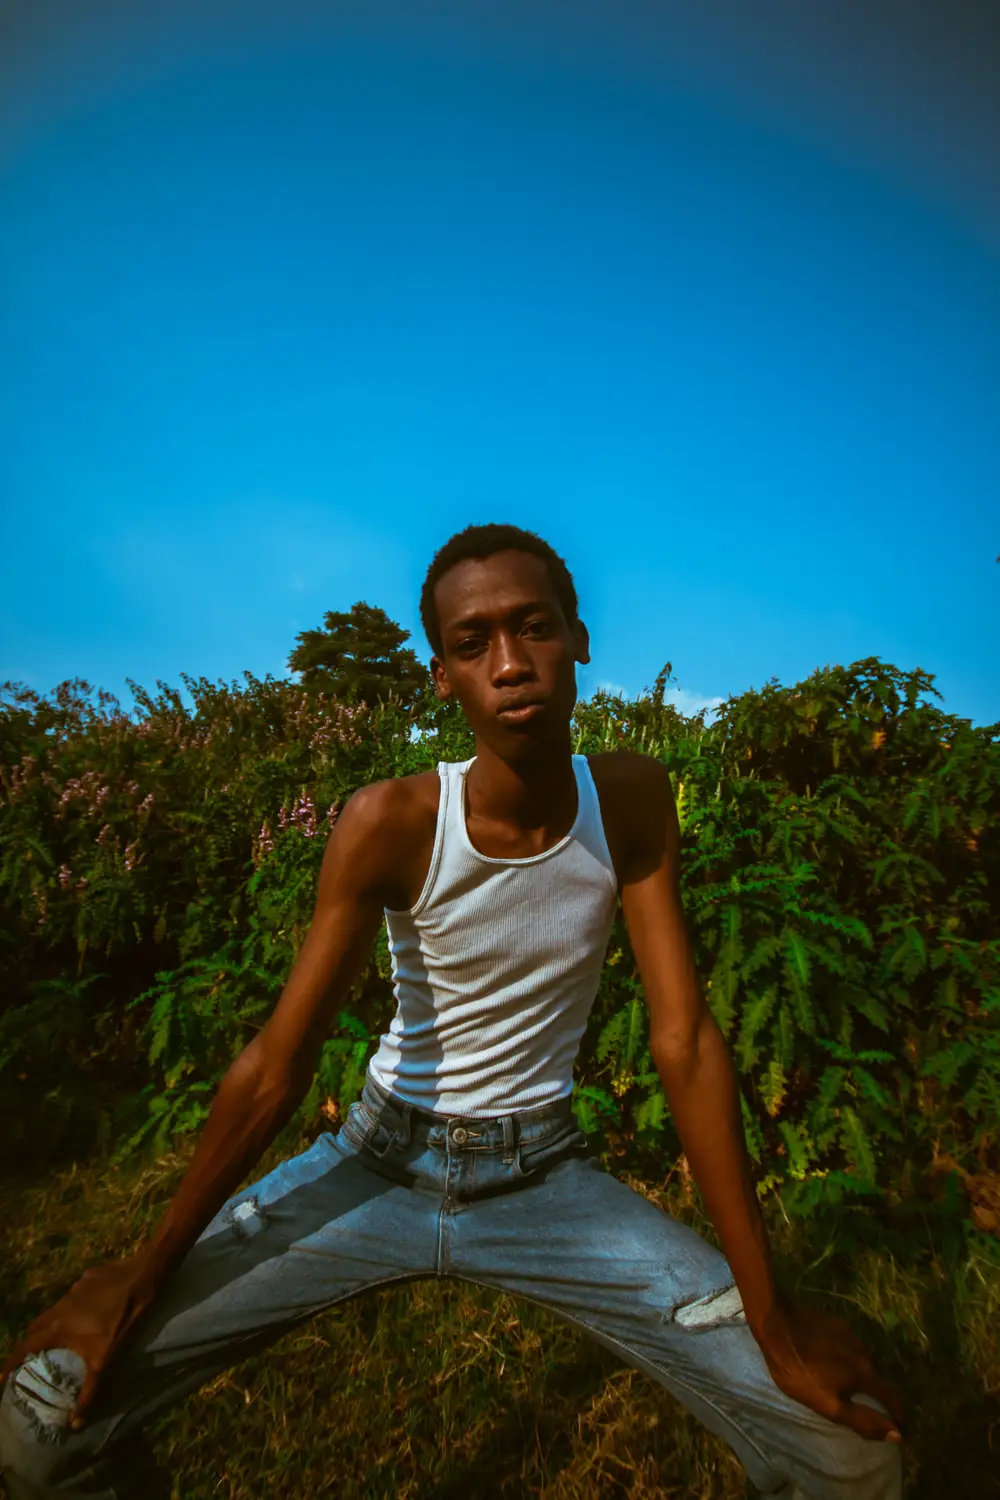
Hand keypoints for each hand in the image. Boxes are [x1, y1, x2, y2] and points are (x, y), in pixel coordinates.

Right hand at [0, 1254, 153, 1429]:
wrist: (138, 1279)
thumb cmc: (119, 1322)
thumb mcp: (103, 1362)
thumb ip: (88, 1392)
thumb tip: (75, 1423)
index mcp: (56, 1328)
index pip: (25, 1347)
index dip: (11, 1362)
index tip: (1, 1377)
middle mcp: (58, 1307)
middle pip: (35, 1328)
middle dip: (29, 1344)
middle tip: (29, 1359)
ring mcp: (72, 1290)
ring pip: (53, 1311)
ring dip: (50, 1325)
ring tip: (55, 1339)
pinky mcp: (86, 1279)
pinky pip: (73, 1297)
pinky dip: (72, 1309)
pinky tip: (85, 1315)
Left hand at [754, 1297, 905, 1444]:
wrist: (777, 1326)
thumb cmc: (801, 1371)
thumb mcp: (829, 1405)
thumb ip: (862, 1420)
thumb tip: (896, 1434)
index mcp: (866, 1375)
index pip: (893, 1398)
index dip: (898, 1414)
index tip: (900, 1426)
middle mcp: (865, 1353)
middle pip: (879, 1378)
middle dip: (879, 1394)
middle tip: (869, 1405)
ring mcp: (851, 1335)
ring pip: (863, 1361)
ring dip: (861, 1374)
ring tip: (848, 1382)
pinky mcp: (836, 1324)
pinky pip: (849, 1347)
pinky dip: (847, 1358)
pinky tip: (833, 1360)